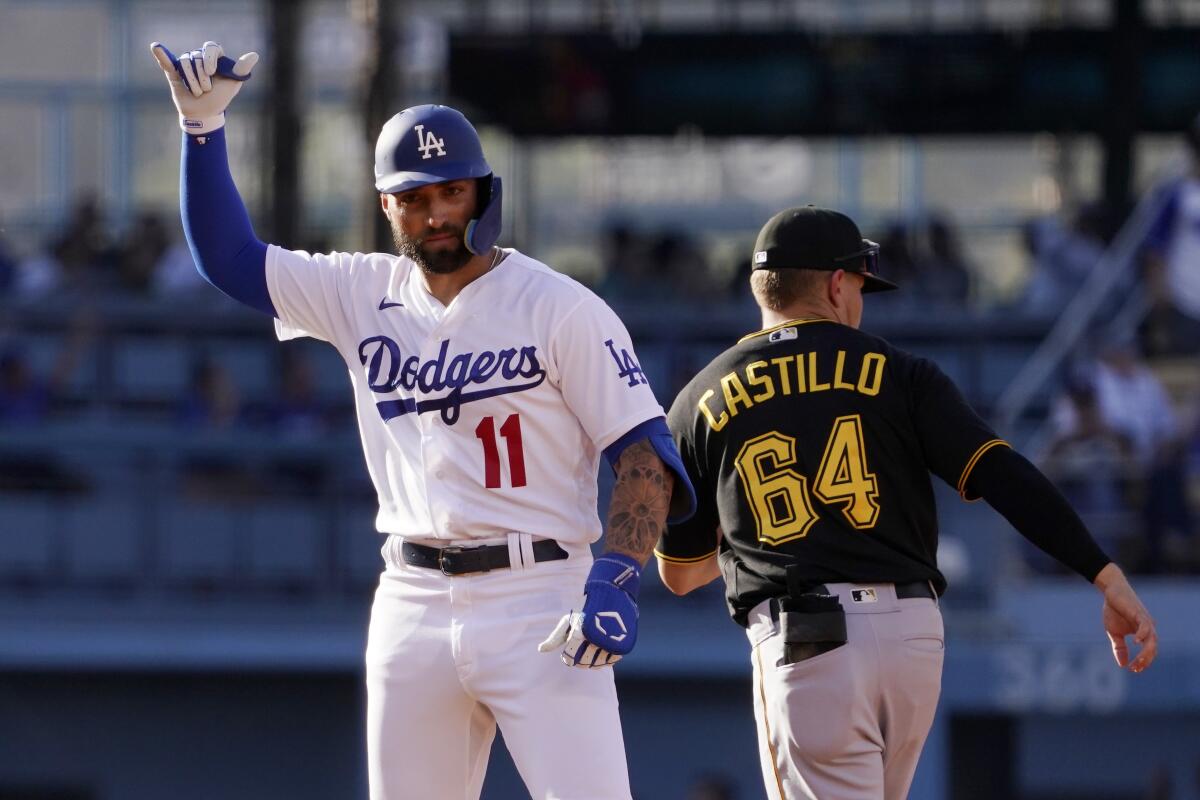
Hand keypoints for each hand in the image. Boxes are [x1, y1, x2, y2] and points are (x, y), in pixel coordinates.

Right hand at [150, 41, 257, 133]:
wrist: (204, 114)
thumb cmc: (220, 99)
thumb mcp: (232, 84)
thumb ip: (242, 69)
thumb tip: (255, 55)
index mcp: (215, 58)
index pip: (210, 47)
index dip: (210, 58)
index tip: (211, 72)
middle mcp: (200, 59)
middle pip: (197, 56)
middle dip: (202, 76)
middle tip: (206, 90)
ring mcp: (186, 65)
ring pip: (184, 62)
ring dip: (192, 80)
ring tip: (197, 92)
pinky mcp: (173, 72)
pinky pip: (166, 61)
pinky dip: (161, 54)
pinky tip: (156, 47)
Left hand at [537, 553, 640, 668]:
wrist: (612, 595)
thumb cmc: (585, 609)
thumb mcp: (568, 621)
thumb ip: (555, 637)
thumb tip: (540, 649)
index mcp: (579, 634)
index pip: (570, 659)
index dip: (568, 657)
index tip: (571, 649)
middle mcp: (595, 640)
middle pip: (584, 663)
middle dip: (581, 658)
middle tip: (583, 647)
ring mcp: (610, 644)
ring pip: (598, 664)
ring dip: (594, 660)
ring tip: (594, 647)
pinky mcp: (622, 645)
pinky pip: (611, 661)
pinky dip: (606, 659)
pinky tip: (604, 649)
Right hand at [1094, 563, 1157, 671]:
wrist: (1111, 591)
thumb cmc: (1114, 610)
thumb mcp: (1114, 633)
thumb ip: (1119, 647)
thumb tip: (1122, 665)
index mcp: (1144, 633)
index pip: (1148, 652)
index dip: (1143, 662)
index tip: (1133, 670)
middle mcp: (1148, 628)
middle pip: (1153, 648)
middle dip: (1145, 660)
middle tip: (1135, 668)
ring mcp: (1145, 620)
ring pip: (1152, 640)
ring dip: (1146, 652)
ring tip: (1137, 661)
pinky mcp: (1139, 613)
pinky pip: (1145, 626)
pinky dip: (1143, 635)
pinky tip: (1136, 642)